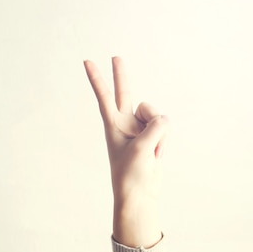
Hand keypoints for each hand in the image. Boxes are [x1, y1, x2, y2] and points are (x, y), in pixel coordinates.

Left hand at [84, 57, 167, 247]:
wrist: (139, 194)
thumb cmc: (131, 174)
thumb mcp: (141, 148)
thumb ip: (155, 127)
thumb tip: (164, 119)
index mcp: (113, 125)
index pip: (104, 97)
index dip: (97, 79)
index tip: (86, 62)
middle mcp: (125, 123)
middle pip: (125, 93)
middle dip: (121, 75)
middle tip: (115, 57)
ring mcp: (140, 129)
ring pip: (156, 114)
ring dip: (158, 133)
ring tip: (151, 151)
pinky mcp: (154, 136)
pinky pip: (165, 127)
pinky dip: (164, 141)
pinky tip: (157, 154)